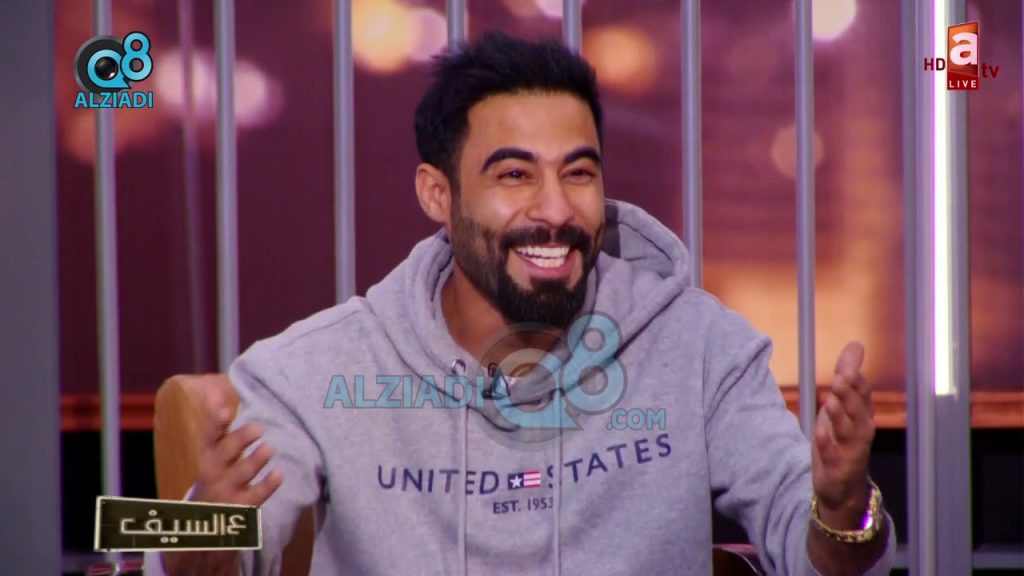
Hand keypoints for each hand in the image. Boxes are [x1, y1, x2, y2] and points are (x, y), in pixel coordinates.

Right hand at [193, 384, 283, 504]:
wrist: (206, 517)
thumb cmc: (216, 471)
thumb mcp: (212, 448)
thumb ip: (216, 418)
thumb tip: (213, 387)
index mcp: (208, 452)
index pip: (210, 435)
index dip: (217, 422)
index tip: (227, 411)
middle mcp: (215, 470)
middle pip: (225, 453)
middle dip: (240, 440)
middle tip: (258, 428)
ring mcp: (227, 490)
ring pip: (241, 474)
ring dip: (255, 461)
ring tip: (269, 448)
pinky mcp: (242, 506)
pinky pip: (255, 497)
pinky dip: (267, 486)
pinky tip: (279, 474)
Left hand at [811, 341, 874, 527]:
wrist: (842, 487)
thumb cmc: (842, 439)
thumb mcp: (843, 406)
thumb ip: (848, 376)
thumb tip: (856, 344)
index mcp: (862, 415)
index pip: (863, 395)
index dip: (856, 381)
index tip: (848, 366)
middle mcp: (861, 431)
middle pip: (858, 411)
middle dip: (850, 395)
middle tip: (840, 378)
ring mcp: (850, 450)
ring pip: (848, 431)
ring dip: (840, 415)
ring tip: (830, 399)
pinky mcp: (836, 466)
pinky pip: (831, 454)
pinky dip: (825, 443)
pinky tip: (817, 432)